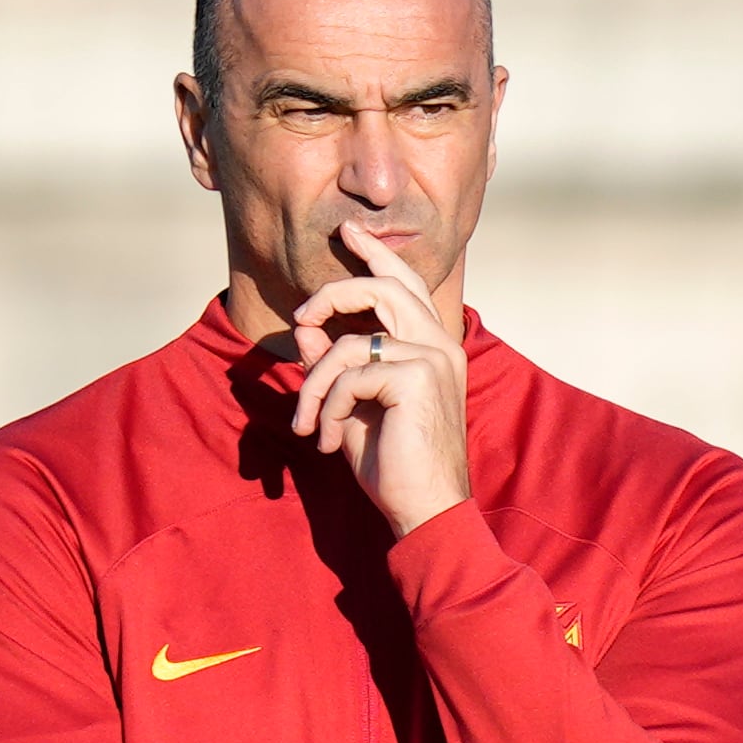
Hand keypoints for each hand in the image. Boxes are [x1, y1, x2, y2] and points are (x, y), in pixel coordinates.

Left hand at [287, 221, 471, 536]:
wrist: (425, 509)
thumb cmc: (394, 465)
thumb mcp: (352, 406)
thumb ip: (333, 364)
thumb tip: (305, 326)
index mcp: (435, 348)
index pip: (407, 286)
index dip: (377, 256)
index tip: (350, 232)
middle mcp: (441, 345)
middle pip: (383, 289)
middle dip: (334, 294)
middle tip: (301, 314)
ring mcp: (433, 359)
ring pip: (350, 342)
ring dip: (315, 384)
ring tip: (310, 424)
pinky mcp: (416, 377)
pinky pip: (348, 374)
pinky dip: (327, 407)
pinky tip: (329, 439)